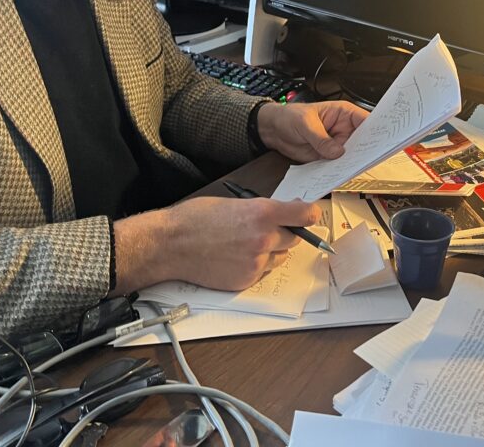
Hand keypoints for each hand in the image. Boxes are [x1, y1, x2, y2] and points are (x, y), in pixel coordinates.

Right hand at [111, 195, 322, 292]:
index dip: (310, 214)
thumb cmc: (196, 219)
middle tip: (265, 230)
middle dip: (285, 233)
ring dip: (272, 251)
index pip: (306, 214)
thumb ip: (262, 209)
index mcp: (262, 213)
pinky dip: (257, 266)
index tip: (311, 215)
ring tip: (245, 245)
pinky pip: (264, 272)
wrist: (172, 244)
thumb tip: (284, 212)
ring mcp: (257, 262)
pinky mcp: (247, 279)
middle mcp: (264, 238)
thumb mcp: (234, 203)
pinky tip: (236, 258)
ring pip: (280, 257)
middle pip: (295, 238)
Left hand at [256, 101, 367, 162]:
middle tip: (365, 159)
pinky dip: (338, 171)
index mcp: (343, 113)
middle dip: (365, 151)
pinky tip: (337, 173)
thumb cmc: (290, 117)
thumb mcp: (305, 124)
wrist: (274, 130)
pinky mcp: (328, 157)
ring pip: (351, 156)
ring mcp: (337, 144)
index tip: (379, 140)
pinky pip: (337, 166)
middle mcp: (344, 129)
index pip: (365, 121)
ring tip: (351, 168)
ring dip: (351, 163)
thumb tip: (337, 152)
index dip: (375, 130)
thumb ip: (321, 138)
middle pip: (362, 142)